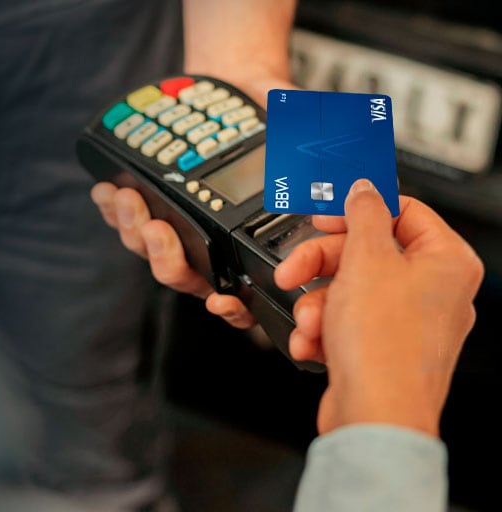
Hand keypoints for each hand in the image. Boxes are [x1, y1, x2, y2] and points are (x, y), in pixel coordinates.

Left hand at [89, 62, 297, 329]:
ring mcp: (179, 230)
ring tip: (127, 198)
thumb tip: (315, 155)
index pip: (243, 296)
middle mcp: (211, 246)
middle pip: (183, 275)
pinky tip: (106, 191)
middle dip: (166, 257)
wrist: (235, 86)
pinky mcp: (151, 209)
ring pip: (151, 252)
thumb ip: (298, 147)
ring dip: (134, 231)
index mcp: (248, 243)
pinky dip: (114, 212)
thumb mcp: (289, 128)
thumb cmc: (264, 115)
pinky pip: (129, 223)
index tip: (220, 300)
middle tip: (158, 227)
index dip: (232, 310)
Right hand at [274, 179, 483, 436]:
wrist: (373, 418)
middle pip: (366, 253)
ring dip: (317, 303)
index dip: (356, 211)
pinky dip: (323, 329)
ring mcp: (407, 323)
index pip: (402, 212)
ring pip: (349, 289)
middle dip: (321, 264)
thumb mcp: (366, 261)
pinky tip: (312, 341)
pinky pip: (346, 322)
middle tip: (292, 269)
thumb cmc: (384, 349)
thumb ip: (363, 216)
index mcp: (446, 262)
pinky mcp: (381, 348)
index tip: (323, 216)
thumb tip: (365, 189)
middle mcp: (433, 291)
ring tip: (310, 322)